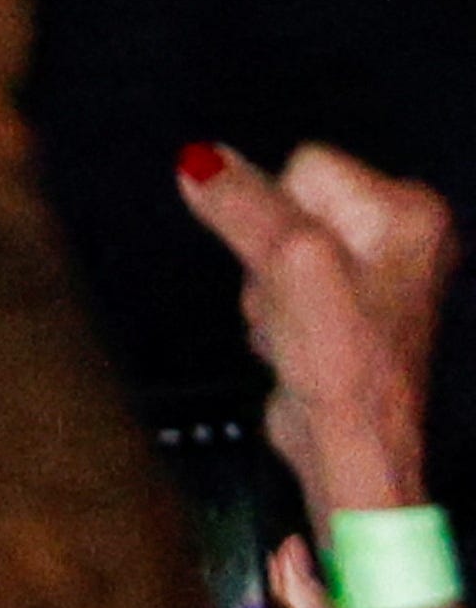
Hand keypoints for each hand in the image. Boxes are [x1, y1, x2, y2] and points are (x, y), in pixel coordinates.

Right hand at [185, 139, 456, 520]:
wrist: (348, 445)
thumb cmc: (347, 369)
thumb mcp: (288, 263)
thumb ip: (244, 205)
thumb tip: (200, 162)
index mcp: (408, 212)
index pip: (305, 165)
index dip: (279, 214)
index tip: (296, 263)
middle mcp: (399, 236)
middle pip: (284, 204)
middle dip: (269, 255)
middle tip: (295, 298)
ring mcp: (370, 273)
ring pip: (272, 244)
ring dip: (266, 286)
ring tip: (296, 324)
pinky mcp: (341, 305)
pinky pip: (276, 278)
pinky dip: (272, 307)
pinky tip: (293, 337)